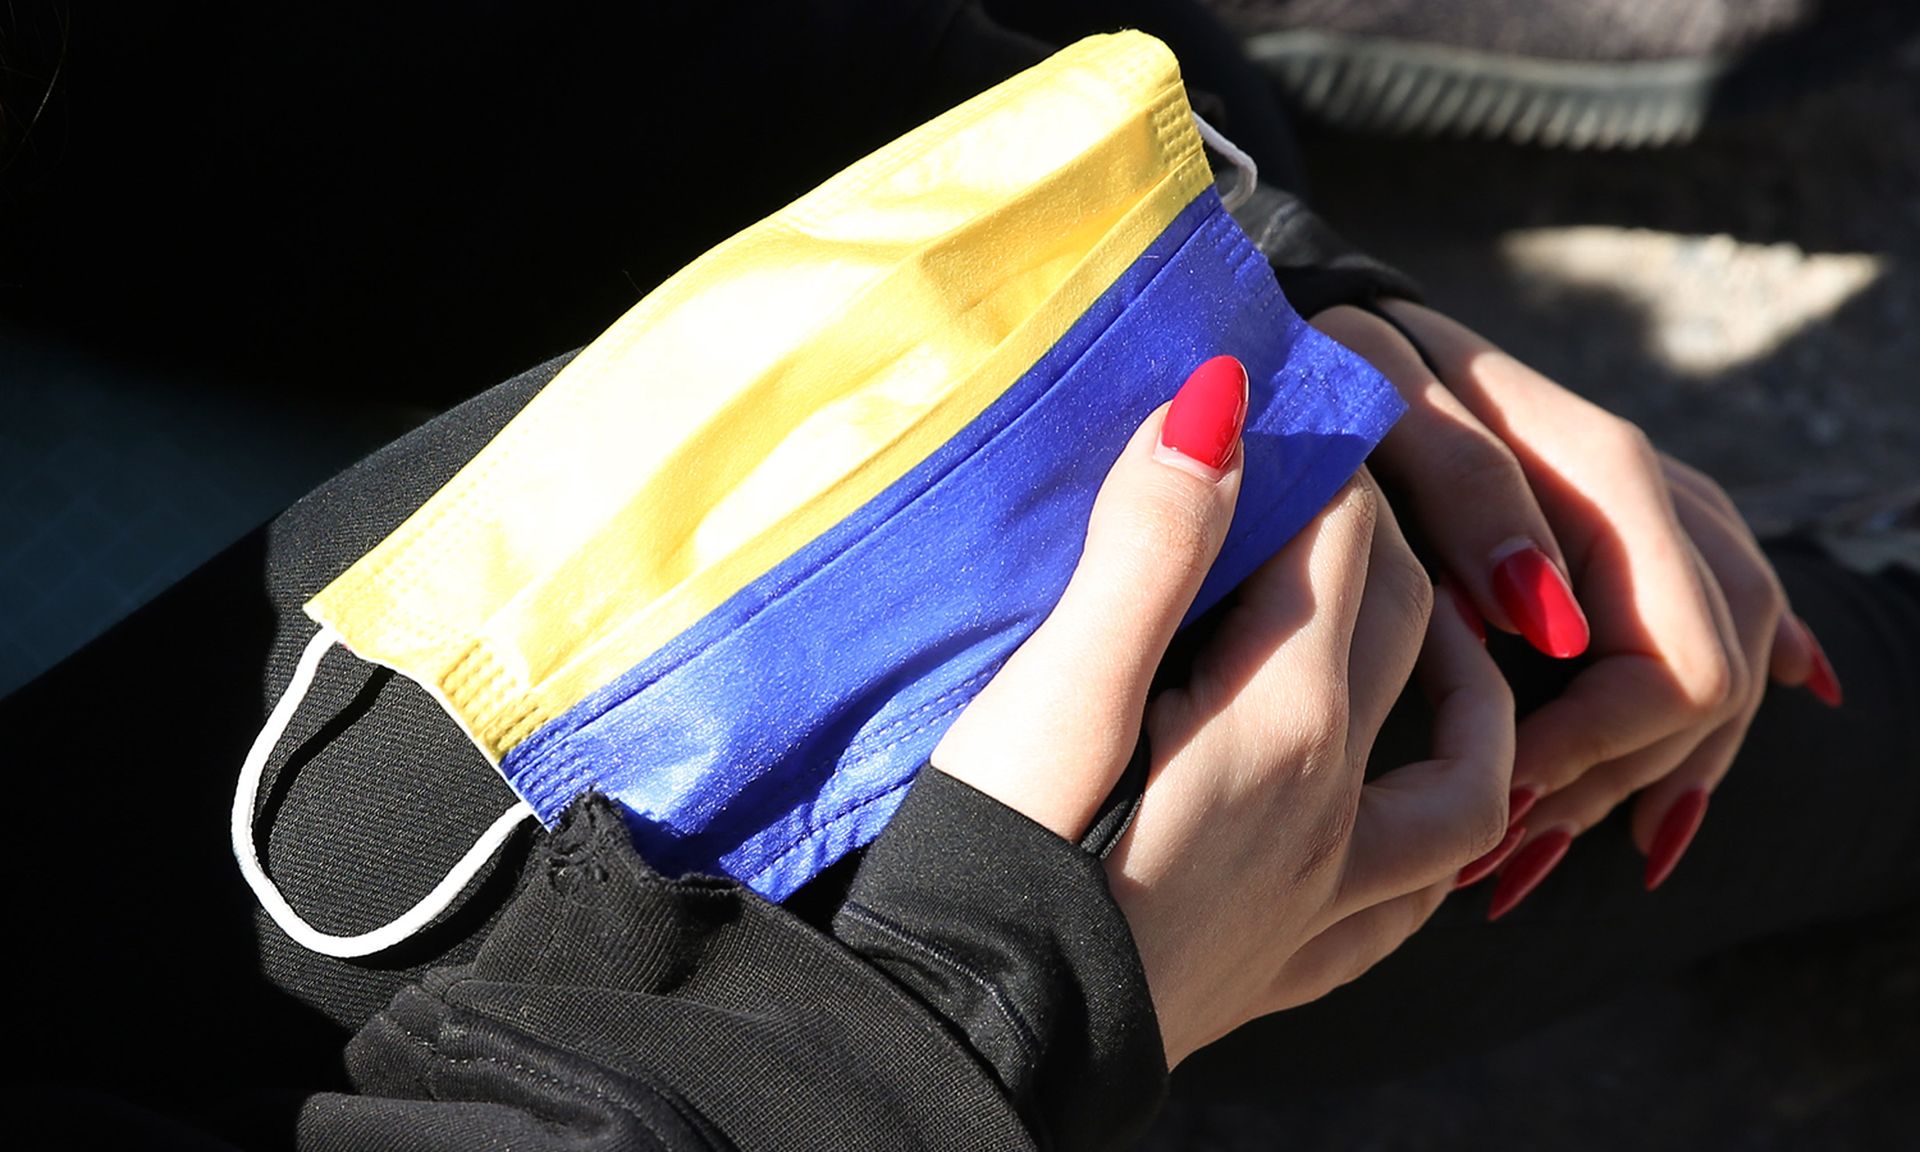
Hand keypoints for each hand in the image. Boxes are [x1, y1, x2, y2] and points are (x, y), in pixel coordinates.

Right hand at [933, 357, 1513, 1064]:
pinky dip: (1440, 835)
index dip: (1321, 457)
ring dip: (1464, 681)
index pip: (1345, 540)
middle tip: (1316, 479)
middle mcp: (1333, 806)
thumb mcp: (1054, 690)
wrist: (966, 1040)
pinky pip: (1414, 896)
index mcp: (1281, 722)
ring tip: (1418, 627)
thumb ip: (1149, 550)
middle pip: (1405, 626)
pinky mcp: (1288, 962)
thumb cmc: (994, 857)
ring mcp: (1323, 896)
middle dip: (1380, 531)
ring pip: (1464, 771)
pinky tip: (1406, 810)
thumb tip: (1224, 405)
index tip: (1277, 409)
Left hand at [1311, 300, 1840, 913]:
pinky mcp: (1634, 546)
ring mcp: (1658, 520)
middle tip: (1500, 846)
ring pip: (1724, 674)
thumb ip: (1469, 486)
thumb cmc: (1346, 361)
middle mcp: (1656, 497)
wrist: (1345, 327)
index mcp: (1603, 469)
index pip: (1678, 658)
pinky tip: (1646, 816)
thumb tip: (1552, 617)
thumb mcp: (1383, 395)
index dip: (1596, 745)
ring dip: (1640, 779)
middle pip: (1715, 683)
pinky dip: (1670, 741)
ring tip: (1524, 849)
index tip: (1495, 789)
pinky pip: (1703, 646)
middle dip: (1615, 779)